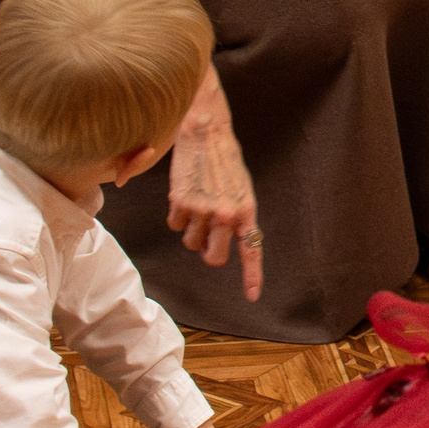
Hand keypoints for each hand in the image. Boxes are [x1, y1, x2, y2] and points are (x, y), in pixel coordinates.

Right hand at [168, 69, 260, 301]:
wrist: (206, 130)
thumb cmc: (225, 160)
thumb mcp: (241, 188)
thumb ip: (237, 216)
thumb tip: (228, 242)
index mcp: (246, 209)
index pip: (251, 249)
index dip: (252, 276)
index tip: (253, 297)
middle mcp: (225, 214)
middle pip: (214, 258)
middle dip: (209, 253)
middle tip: (208, 240)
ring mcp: (201, 210)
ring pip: (191, 243)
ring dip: (192, 231)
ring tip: (198, 204)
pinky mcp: (180, 202)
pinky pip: (175, 226)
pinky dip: (177, 216)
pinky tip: (184, 195)